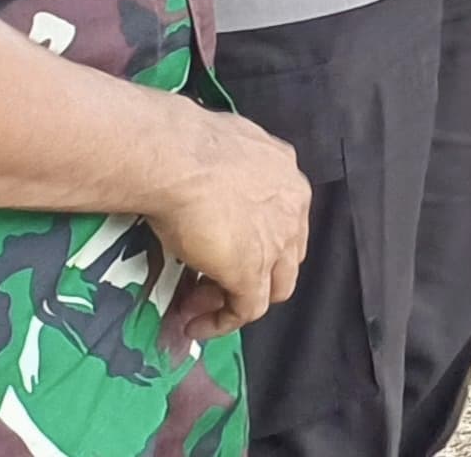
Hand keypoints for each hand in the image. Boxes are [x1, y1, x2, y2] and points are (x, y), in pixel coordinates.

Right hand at [141, 102, 309, 352]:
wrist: (177, 158)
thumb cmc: (186, 145)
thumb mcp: (219, 151)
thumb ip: (224, 172)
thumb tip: (204, 177)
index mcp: (286, 175)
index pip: (282, 220)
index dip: (254, 240)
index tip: (215, 249)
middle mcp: (293, 209)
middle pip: (286, 256)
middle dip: (252, 273)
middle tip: (208, 280)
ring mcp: (277, 242)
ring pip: (272, 287)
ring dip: (234, 300)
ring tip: (195, 307)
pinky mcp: (253, 271)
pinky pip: (247, 309)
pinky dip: (222, 322)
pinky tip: (196, 325)